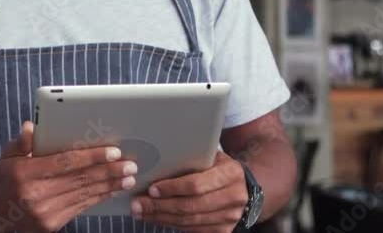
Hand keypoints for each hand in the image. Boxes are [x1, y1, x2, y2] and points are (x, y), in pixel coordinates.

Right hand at [0, 121, 138, 232]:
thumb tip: (32, 127)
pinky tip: (111, 190)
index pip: (65, 162)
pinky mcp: (52, 224)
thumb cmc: (4, 180)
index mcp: (25, 173)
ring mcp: (45, 212)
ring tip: (128, 178)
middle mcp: (36, 194)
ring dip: (109, 186)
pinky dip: (98, 198)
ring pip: (84, 195)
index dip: (91, 157)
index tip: (113, 151)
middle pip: (80, 179)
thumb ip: (22, 142)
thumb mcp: (6, 156)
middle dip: (109, 171)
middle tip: (130, 164)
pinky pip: (80, 208)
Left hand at [131, 151, 247, 232]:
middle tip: (137, 204)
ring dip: (161, 218)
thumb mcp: (211, 157)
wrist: (245, 188)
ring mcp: (231, 216)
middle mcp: (234, 197)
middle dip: (159, 206)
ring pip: (190, 220)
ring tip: (141, 213)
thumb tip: (156, 162)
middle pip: (190, 206)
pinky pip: (194, 230)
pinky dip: (172, 225)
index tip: (151, 189)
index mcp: (230, 173)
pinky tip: (157, 219)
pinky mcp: (225, 230)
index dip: (172, 188)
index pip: (196, 184)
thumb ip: (192, 158)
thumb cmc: (219, 168)